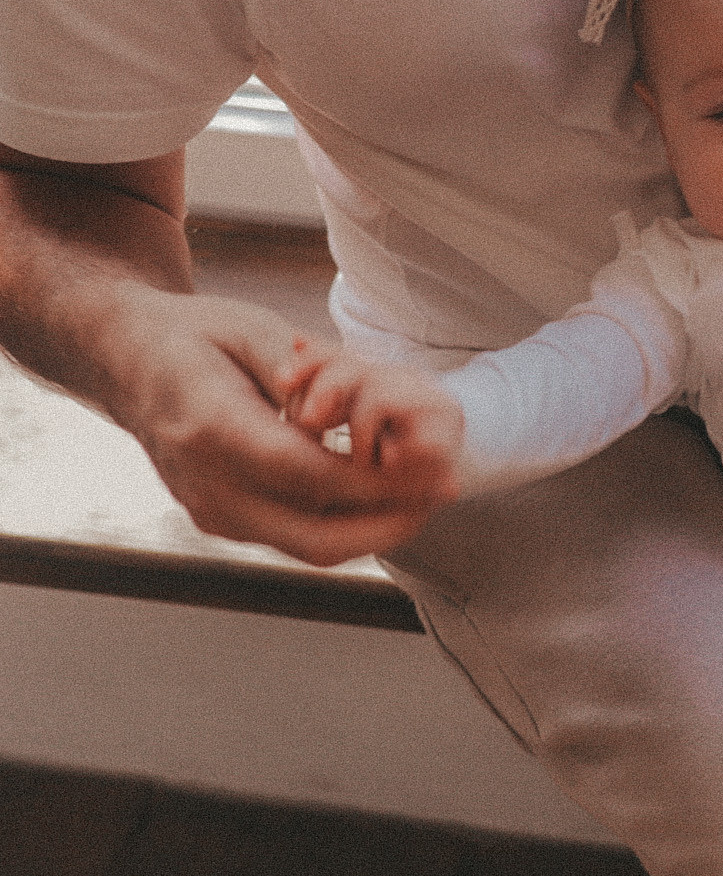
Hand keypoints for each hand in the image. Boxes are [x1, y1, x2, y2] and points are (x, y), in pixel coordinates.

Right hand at [95, 289, 457, 564]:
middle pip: (311, 535)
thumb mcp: (250, 328)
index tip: (432, 473)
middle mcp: (204, 483)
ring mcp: (209, 510)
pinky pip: (293, 538)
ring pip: (307, 547)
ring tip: (427, 496)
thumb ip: (307, 368)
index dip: (376, 482)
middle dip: (389, 523)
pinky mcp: (219, 520)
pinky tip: (387, 497)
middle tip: (441, 492)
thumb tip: (359, 405)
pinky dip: (346, 525)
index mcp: (209, 428)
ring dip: (375, 530)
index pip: (306, 475)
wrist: (127, 361)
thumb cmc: (194, 336)